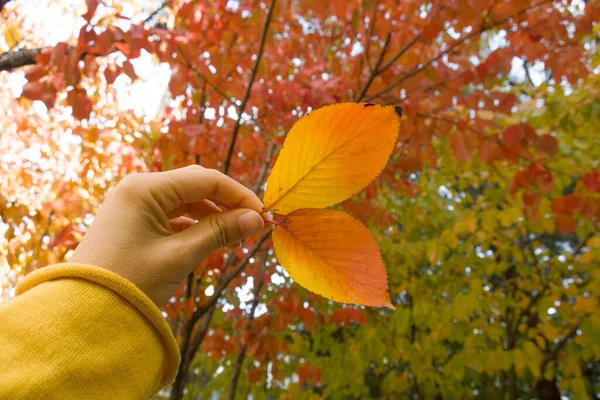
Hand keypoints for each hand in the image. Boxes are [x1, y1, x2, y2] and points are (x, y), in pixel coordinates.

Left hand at [69, 165, 266, 305]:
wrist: (82, 313)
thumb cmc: (130, 282)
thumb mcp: (179, 256)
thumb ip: (219, 232)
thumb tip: (257, 219)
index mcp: (145, 188)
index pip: (205, 179)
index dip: (238, 195)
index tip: (263, 215)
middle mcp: (138, 189)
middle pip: (195, 186)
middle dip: (226, 204)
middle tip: (253, 225)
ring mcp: (134, 204)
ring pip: (185, 201)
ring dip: (212, 216)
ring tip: (235, 239)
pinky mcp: (133, 222)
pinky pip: (171, 216)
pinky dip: (193, 226)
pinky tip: (210, 242)